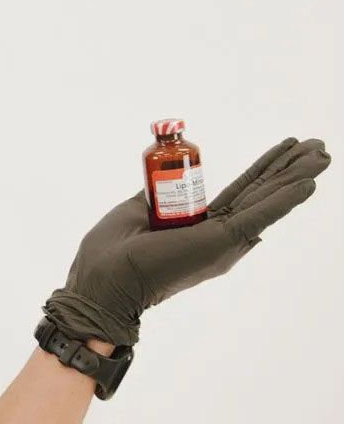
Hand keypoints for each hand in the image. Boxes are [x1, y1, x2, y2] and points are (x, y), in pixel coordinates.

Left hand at [43, 136, 331, 347]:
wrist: (102, 278)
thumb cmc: (111, 253)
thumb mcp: (137, 211)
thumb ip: (160, 195)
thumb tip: (164, 179)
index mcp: (201, 227)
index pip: (242, 192)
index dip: (264, 169)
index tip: (286, 148)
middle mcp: (219, 235)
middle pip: (261, 192)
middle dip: (289, 167)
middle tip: (318, 145)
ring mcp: (223, 239)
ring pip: (267, 199)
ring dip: (295, 175)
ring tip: (322, 154)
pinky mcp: (221, 241)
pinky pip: (261, 214)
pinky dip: (286, 198)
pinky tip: (309, 183)